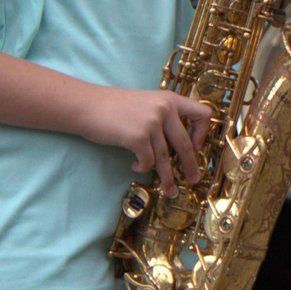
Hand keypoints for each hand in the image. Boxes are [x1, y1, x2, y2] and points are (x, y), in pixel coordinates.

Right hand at [83, 88, 212, 196]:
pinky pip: (148, 161)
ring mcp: (151, 122)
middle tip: (193, 179)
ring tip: (170, 190)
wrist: (88, 106)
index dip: (202, 132)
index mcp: (170, 99)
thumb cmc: (115, 107)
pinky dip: (143, 168)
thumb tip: (177, 144)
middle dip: (190, 165)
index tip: (195, 146)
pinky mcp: (137, 136)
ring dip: (167, 177)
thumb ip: (163, 117)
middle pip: (184, 143)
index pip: (202, 113)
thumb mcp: (147, 104)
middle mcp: (165, 109)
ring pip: (165, 157)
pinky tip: (136, 166)